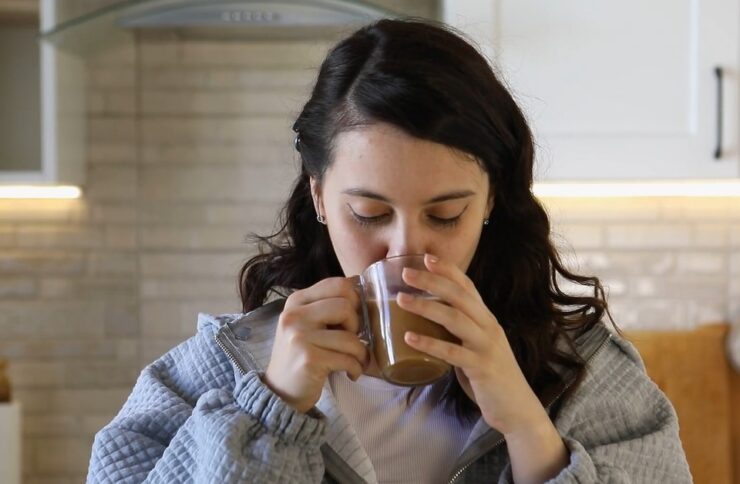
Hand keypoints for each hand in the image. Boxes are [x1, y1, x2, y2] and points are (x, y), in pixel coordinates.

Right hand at [263, 277, 369, 413]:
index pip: (337, 284)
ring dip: (361, 353)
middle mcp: (295, 315)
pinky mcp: (309, 359)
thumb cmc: (301, 355)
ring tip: (357, 361)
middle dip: (357, 325)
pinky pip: (347, 359)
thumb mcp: (307, 324)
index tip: (354, 318)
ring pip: (350, 337)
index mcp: (297, 301)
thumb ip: (327, 307)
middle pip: (345, 306)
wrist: (280, 392)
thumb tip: (363, 290)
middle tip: (352, 340)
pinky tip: (351, 373)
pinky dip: (356, 368)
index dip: (355, 300)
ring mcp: (299, 337)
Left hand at [396, 253, 549, 435]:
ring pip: (454, 318)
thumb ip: (459, 332)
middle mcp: (489, 327)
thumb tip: (428, 321)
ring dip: (426, 306)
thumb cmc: (490, 376)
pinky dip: (429, 343)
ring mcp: (486, 346)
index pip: (468, 287)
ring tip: (401, 299)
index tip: (426, 257)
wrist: (517, 408)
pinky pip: (452, 352)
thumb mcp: (476, 346)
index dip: (448, 270)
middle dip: (432, 281)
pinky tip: (409, 338)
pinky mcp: (482, 367)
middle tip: (406, 273)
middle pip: (459, 296)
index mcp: (487, 319)